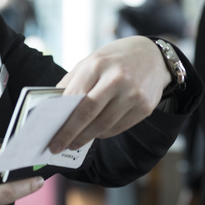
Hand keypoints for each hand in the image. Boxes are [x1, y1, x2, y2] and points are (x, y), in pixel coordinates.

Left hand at [47, 36, 172, 153]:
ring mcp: (133, 94)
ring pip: (104, 125)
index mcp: (98, 64)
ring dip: (86, 137)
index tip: (51, 134)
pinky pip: (119, 127)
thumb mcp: (92, 60)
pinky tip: (96, 133)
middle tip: (58, 147)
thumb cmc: (116, 59)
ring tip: (74, 143)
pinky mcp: (145, 107)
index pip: (74, 97)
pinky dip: (104, 133)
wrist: (154, 56)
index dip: (62, 119)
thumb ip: (73, 82)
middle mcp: (117, 79)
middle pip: (88, 114)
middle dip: (70, 134)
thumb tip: (54, 107)